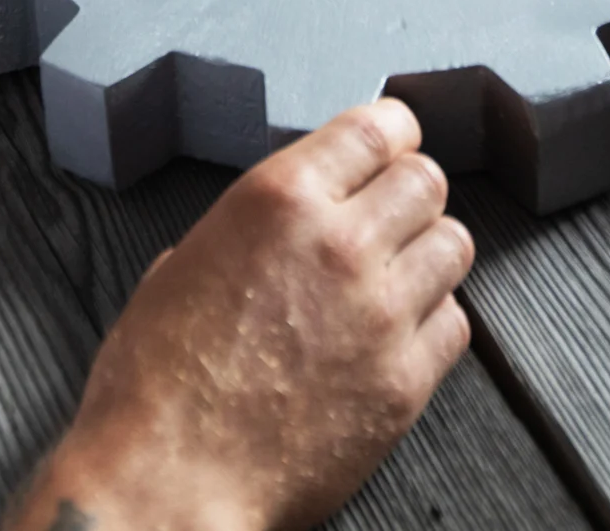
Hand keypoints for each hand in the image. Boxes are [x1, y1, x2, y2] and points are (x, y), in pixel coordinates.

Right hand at [8, 99, 473, 530]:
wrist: (169, 483)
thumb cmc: (153, 388)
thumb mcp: (178, 268)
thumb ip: (243, 230)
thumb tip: (271, 229)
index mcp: (278, 201)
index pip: (379, 127)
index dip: (391, 134)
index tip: (391, 146)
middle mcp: (341, 244)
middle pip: (429, 180)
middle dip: (410, 193)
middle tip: (390, 217)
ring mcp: (381, 314)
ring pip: (454, 246)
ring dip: (428, 253)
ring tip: (397, 276)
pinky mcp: (404, 381)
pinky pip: (456, 325)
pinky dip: (434, 323)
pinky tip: (397, 335)